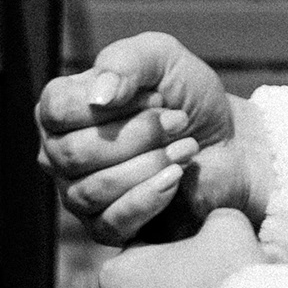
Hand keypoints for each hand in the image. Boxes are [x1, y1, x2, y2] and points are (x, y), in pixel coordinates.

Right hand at [37, 31, 271, 243]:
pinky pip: (111, 221)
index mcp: (62, 110)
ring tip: (187, 147)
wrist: (231, 144)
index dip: (112, 102)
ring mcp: (78, 195)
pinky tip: (177, 176)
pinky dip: (151, 196)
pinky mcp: (106, 229)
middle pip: (73, 152)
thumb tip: (99, 96)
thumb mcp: (163, 59)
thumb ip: (127, 61)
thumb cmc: (189, 98)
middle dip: (138, 134)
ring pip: (93, 188)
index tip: (157, 96)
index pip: (57, 109)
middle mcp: (59, 154)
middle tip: (179, 121)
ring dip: (150, 163)